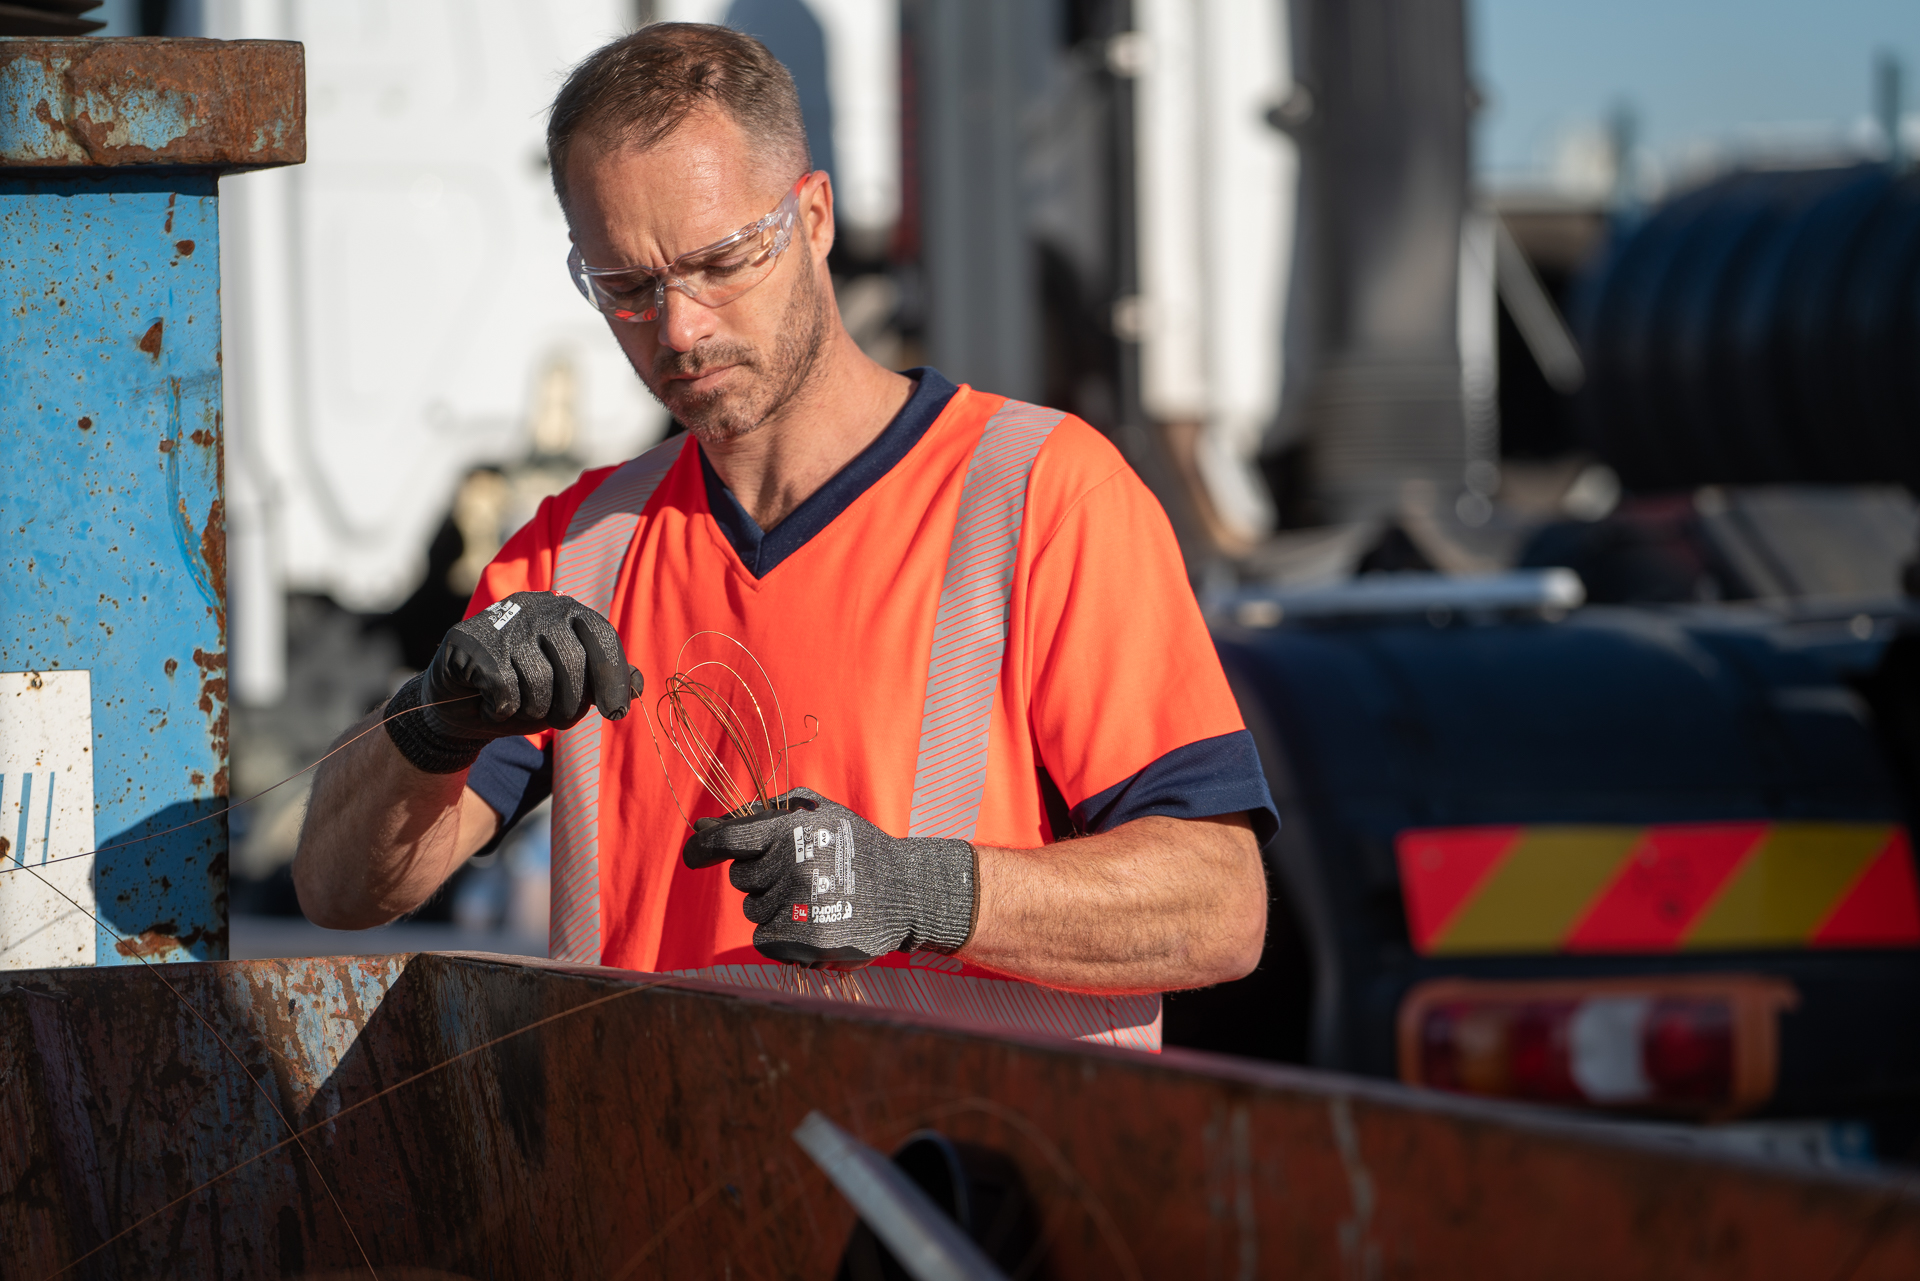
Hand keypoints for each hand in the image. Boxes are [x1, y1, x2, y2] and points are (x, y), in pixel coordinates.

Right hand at [384, 591, 640, 772]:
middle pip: (573, 664)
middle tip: (554, 718)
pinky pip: (504, 689)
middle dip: (568, 705)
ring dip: (531, 710)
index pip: (603, 637)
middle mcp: (537, 607)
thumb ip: (605, 681)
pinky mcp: (470, 641)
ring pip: (538, 680)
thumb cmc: (523, 693)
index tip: (617, 713)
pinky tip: (490, 703)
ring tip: (519, 706)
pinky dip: (500, 709)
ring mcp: (502, 620)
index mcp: (567, 611)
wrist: (459, 705)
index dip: (613, 678)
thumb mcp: (571, 689)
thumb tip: (640, 684)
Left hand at [683, 788, 975, 968]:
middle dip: (761, 876)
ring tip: (815, 897)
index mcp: (791, 828)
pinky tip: (813, 921)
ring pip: (753, 910)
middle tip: (801, 873)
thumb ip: (760, 815)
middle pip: (740, 877)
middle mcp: (792, 864)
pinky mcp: (803, 940)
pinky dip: (782, 934)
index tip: (693, 854)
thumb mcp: (815, 813)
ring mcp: (798, 904)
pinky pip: (764, 939)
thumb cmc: (853, 846)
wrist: (904, 890)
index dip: (703, 848)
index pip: (729, 839)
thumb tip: (703, 829)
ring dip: (774, 906)